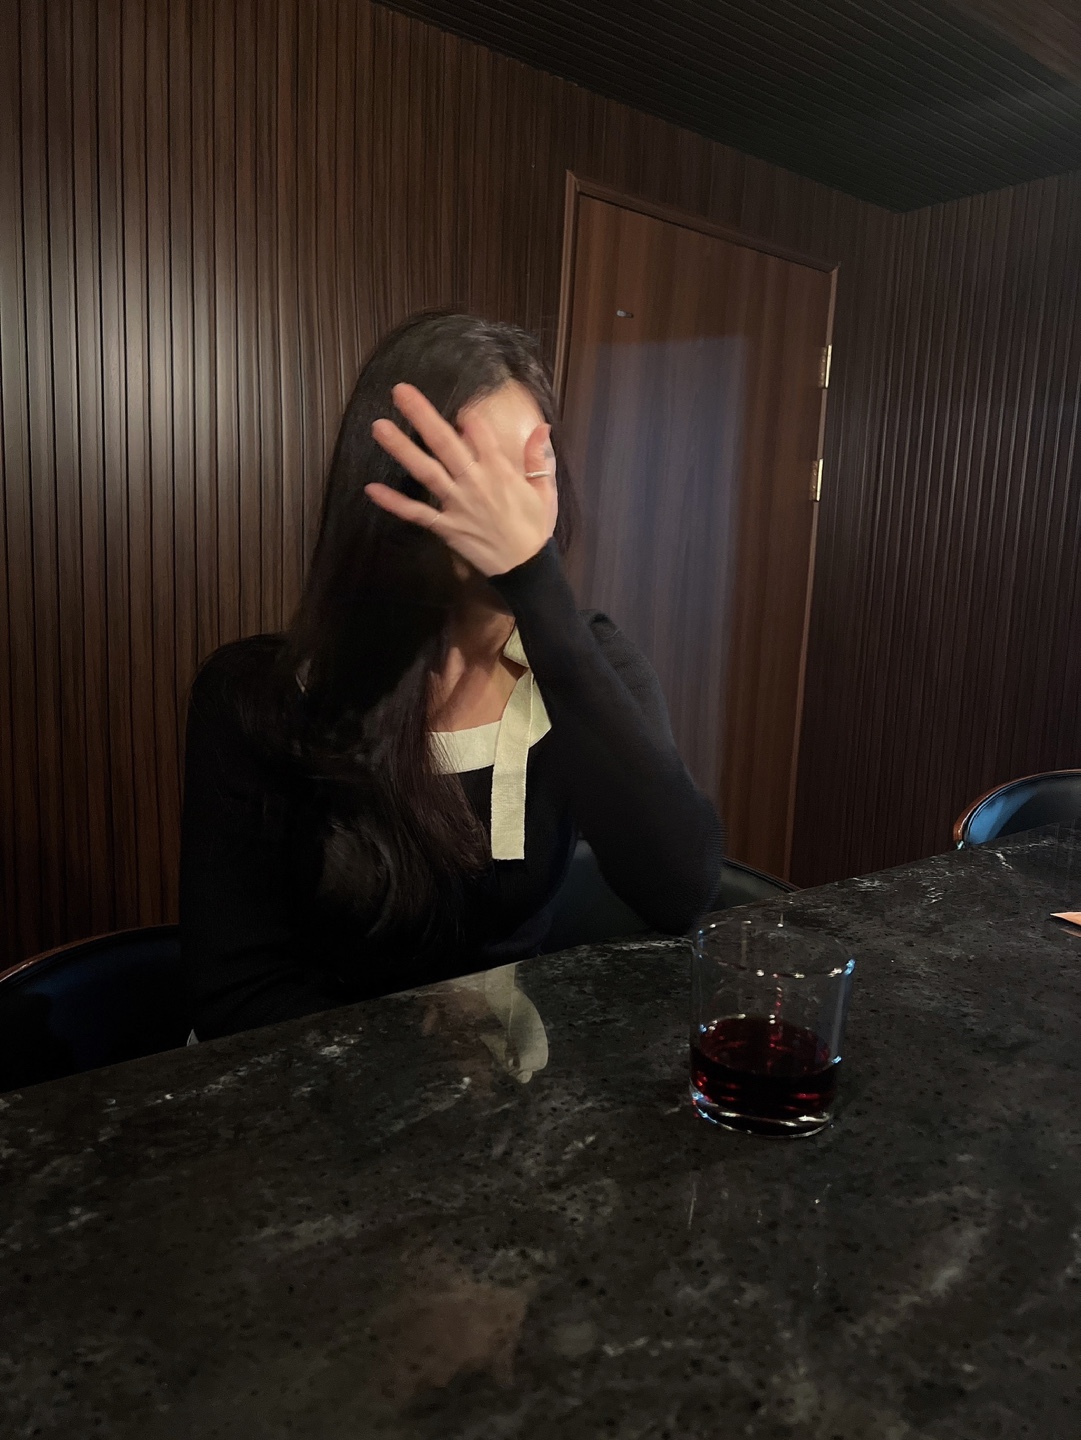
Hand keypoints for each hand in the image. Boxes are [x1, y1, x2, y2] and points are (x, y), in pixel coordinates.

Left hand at [365, 383, 556, 576]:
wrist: (526, 569)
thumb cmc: (534, 528)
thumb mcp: (544, 491)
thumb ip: (537, 457)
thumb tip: (542, 427)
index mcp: (500, 471)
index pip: (480, 433)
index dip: (468, 417)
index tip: (458, 406)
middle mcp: (475, 483)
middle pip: (445, 443)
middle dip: (423, 416)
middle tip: (400, 391)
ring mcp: (457, 504)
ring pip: (426, 471)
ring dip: (401, 449)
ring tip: (379, 427)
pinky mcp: (446, 526)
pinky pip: (416, 513)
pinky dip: (394, 502)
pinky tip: (371, 489)